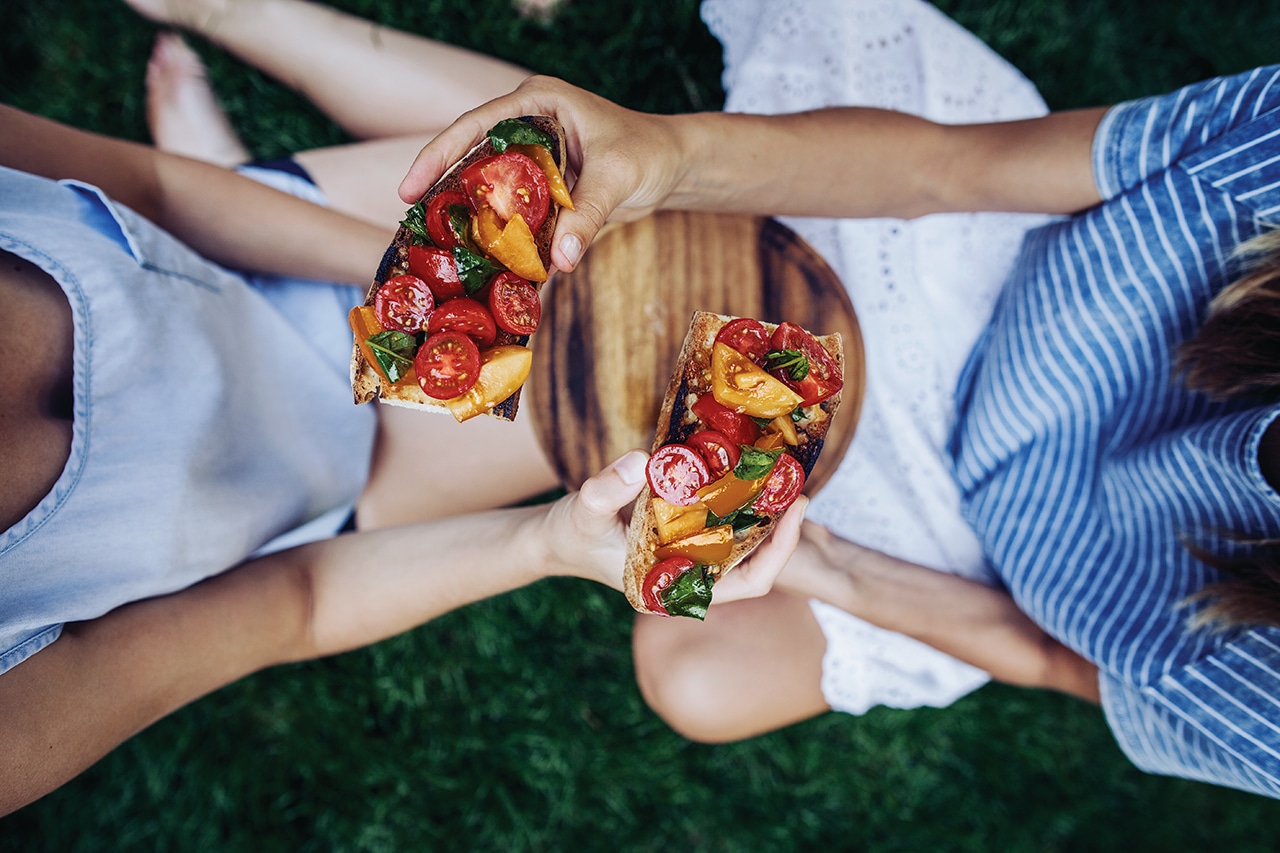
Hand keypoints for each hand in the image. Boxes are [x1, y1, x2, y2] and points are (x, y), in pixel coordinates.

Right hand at [398, 76, 685, 271]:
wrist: (675, 167)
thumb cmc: (649, 152)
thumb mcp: (615, 179)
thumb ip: (586, 217)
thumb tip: (559, 260)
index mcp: (536, 104)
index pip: (474, 126)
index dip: (437, 156)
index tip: (409, 189)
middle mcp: (527, 127)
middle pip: (472, 160)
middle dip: (444, 195)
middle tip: (415, 230)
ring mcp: (533, 161)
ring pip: (491, 192)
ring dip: (473, 224)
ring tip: (443, 256)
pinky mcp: (544, 191)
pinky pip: (517, 217)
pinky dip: (507, 241)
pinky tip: (491, 271)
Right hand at [538, 450, 806, 601]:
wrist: (553, 539)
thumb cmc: (568, 534)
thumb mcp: (583, 510)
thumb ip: (606, 490)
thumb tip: (640, 461)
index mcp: (676, 590)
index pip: (747, 583)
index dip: (778, 551)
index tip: (794, 510)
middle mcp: (690, 581)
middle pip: (756, 564)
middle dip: (780, 529)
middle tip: (798, 486)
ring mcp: (689, 563)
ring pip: (742, 546)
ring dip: (763, 515)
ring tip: (780, 477)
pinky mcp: (683, 542)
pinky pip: (722, 529)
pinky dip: (738, 506)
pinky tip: (746, 475)